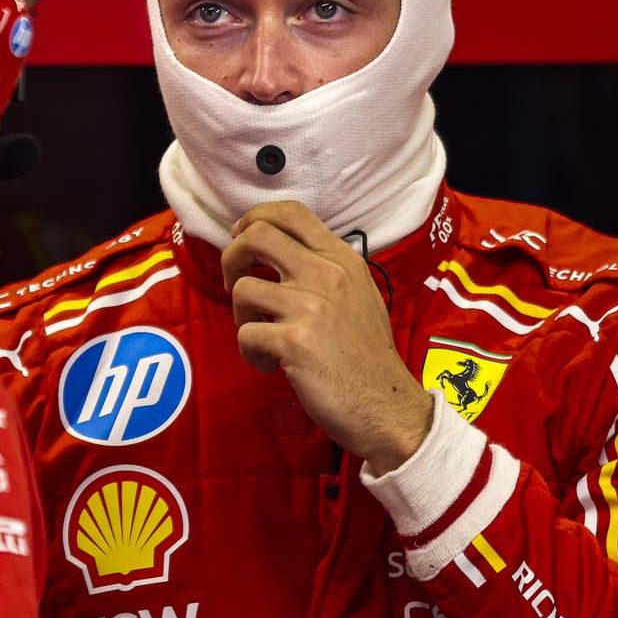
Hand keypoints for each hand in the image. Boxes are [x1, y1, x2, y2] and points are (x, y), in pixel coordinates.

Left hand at [221, 201, 435, 474]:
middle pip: (256, 235)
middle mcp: (327, 274)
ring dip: (241, 317)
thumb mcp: (359, 294)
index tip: (242, 238)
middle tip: (234, 283)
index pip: (291, 212)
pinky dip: (251, 354)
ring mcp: (311, 306)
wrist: (386, 406)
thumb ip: (325, 270)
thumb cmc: (368, 356)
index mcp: (342, 259)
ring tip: (264, 338)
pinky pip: (246, 335)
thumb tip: (278, 254)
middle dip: (231, 257)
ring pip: (243, 289)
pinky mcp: (295, 341)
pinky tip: (272, 365)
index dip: (254, 218)